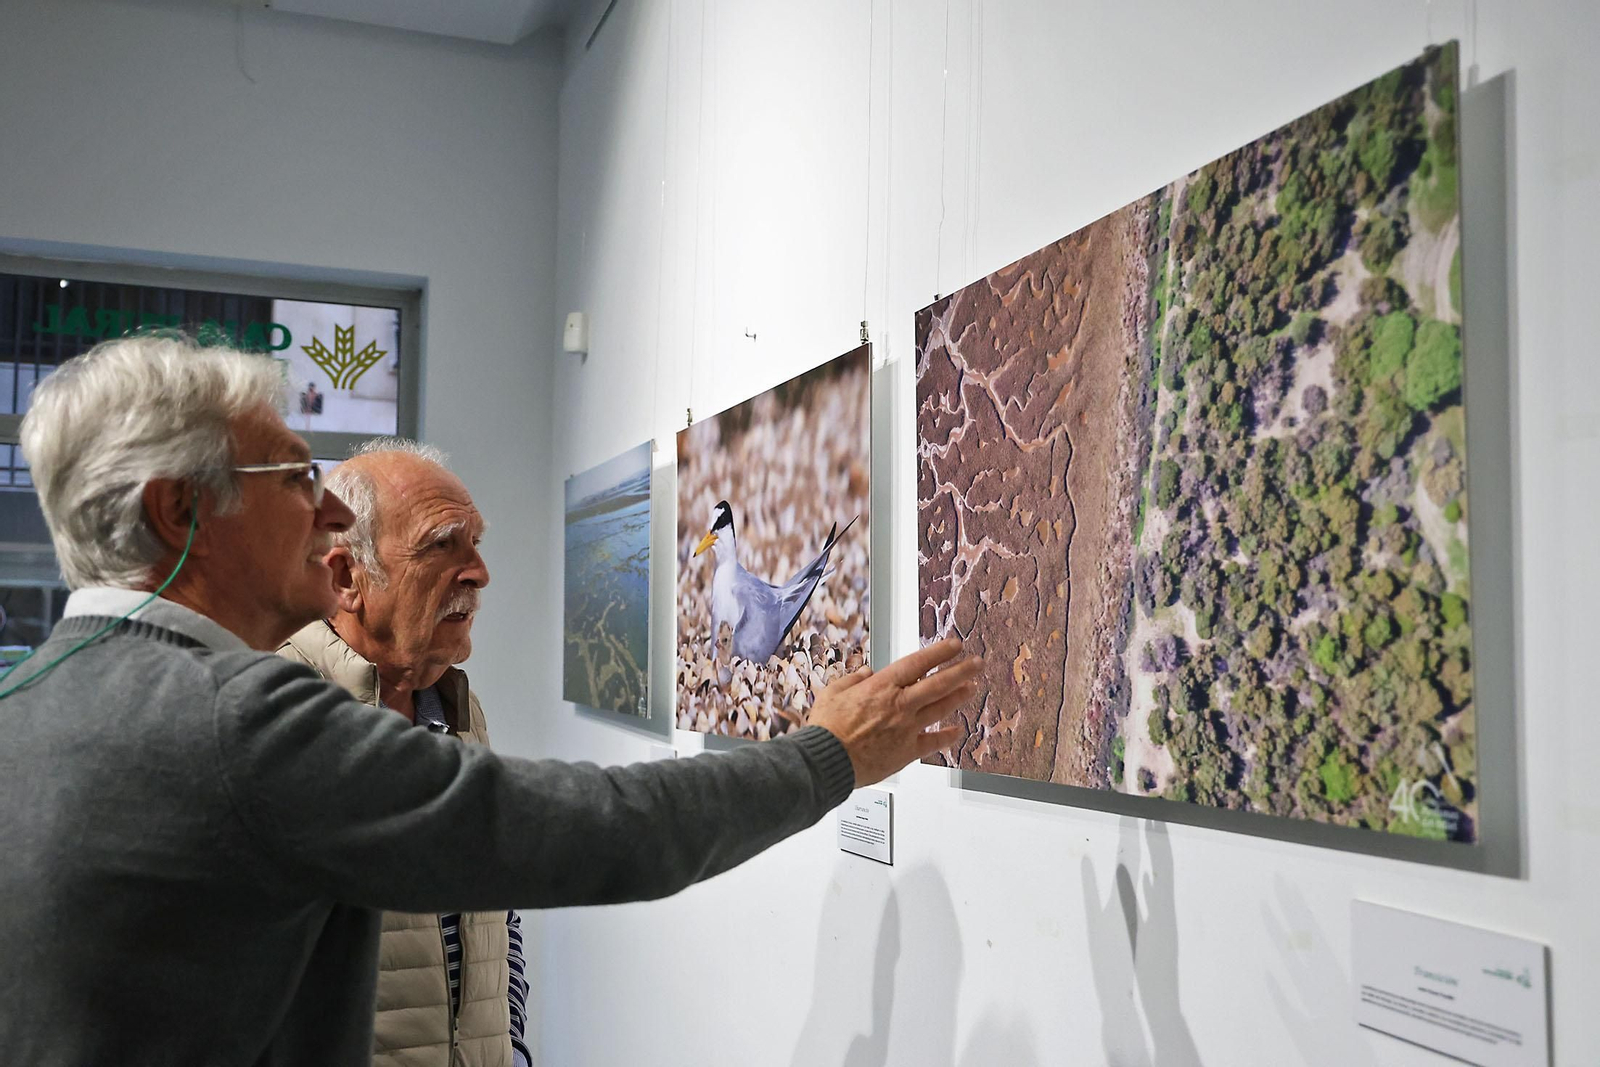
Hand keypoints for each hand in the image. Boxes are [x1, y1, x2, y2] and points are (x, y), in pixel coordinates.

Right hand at [807, 637, 980, 785]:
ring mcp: (906, 728)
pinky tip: (957, 731)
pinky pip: (933, 742)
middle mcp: (899, 705)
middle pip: (938, 684)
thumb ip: (852, 679)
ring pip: (940, 709)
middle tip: (977, 663)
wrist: (827, 761)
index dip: (939, 653)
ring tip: (972, 688)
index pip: (917, 663)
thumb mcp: (832, 692)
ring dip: (959, 697)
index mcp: (881, 686)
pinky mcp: (907, 752)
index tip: (955, 645)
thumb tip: (866, 672)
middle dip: (961, 671)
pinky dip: (947, 736)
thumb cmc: (827, 728)